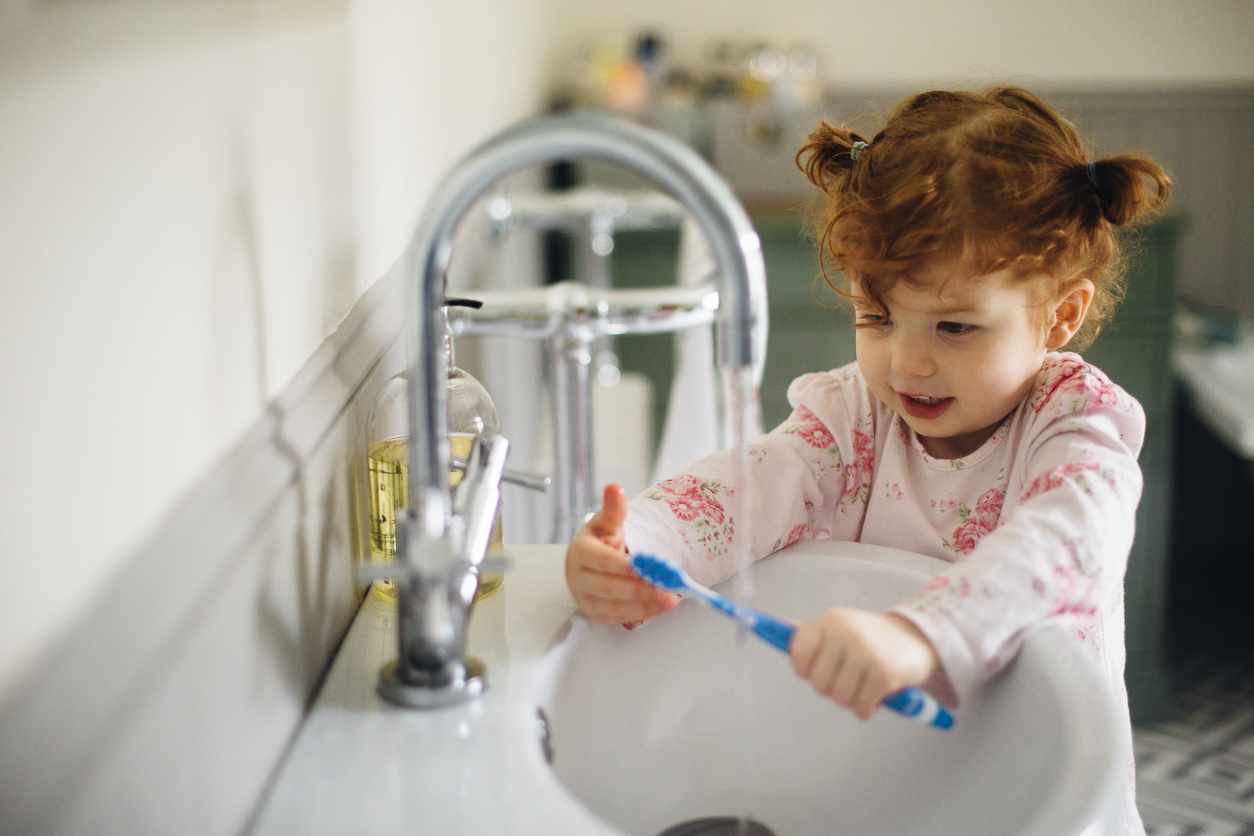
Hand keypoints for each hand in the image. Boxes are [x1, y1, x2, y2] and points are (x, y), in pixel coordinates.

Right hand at [565, 484, 678, 624]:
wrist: (592, 561)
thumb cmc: (600, 541)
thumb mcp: (606, 522)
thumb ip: (613, 509)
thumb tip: (615, 488)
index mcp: (580, 552)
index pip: (601, 561)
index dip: (623, 566)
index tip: (646, 567)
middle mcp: (578, 578)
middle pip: (608, 588)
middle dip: (639, 590)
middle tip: (666, 589)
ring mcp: (585, 599)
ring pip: (614, 607)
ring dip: (644, 605)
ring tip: (669, 601)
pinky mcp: (595, 614)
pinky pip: (618, 618)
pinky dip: (640, 614)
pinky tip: (658, 608)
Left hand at [789, 609, 939, 719]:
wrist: (916, 639)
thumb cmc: (869, 638)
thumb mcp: (838, 627)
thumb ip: (808, 634)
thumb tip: (773, 626)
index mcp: (829, 621)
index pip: (798, 651)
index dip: (803, 669)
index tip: (814, 670)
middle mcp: (846, 634)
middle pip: (818, 683)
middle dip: (830, 688)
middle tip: (846, 679)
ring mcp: (866, 654)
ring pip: (838, 698)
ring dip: (850, 700)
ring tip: (863, 685)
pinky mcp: (885, 675)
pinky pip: (861, 708)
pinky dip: (867, 709)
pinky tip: (876, 696)